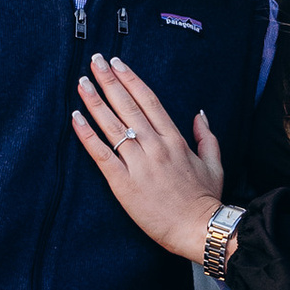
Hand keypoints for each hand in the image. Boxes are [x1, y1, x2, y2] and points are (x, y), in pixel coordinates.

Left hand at [73, 52, 224, 262]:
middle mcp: (156, 146)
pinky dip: (87, 135)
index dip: (131, 80)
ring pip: (113, 125)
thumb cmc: (205, 199)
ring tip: (81, 82)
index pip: (149, 101)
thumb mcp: (214, 163)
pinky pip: (102, 153)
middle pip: (128, 106)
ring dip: (95, 101)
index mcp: (175, 140)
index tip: (118, 63)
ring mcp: (139, 163)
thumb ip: (206, 136)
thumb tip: (200, 114)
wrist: (197, 228)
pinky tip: (76, 118)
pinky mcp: (124, 183)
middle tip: (94, 61)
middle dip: (109, 81)